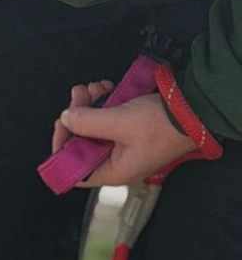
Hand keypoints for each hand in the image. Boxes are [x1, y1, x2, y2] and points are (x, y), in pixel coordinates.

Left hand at [52, 80, 195, 185]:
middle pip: (83, 143)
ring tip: (93, 87)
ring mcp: (125, 146)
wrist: (197, 109)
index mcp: (113, 171)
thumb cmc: (165, 125)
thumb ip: (87, 122)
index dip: (63, 147)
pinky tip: (107, 88)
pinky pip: (111, 118)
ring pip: (96, 128)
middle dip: (77, 117)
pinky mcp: (133, 130)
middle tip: (78, 96)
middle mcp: (117, 162)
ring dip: (90, 105)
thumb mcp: (119, 122)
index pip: (75, 168)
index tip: (62, 124)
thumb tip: (66, 118)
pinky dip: (105, 102)